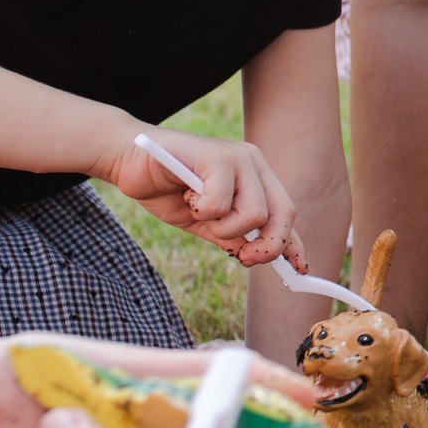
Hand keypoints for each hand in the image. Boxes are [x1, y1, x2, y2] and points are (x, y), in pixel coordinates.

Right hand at [97, 124, 308, 274]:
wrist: (129, 162)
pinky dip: (201, 211)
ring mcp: (238, 157)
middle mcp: (254, 163)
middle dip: (264, 247)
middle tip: (240, 257)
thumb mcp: (206, 220)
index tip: (298, 271)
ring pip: (254, 214)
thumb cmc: (167, 189)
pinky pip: (222, 204)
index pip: (285, 213)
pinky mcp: (217, 156)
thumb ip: (233, 235)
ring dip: (223, 227)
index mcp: (257, 177)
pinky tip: (186, 196)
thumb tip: (259, 257)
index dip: (293, 244)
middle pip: (281, 215)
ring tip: (199, 212)